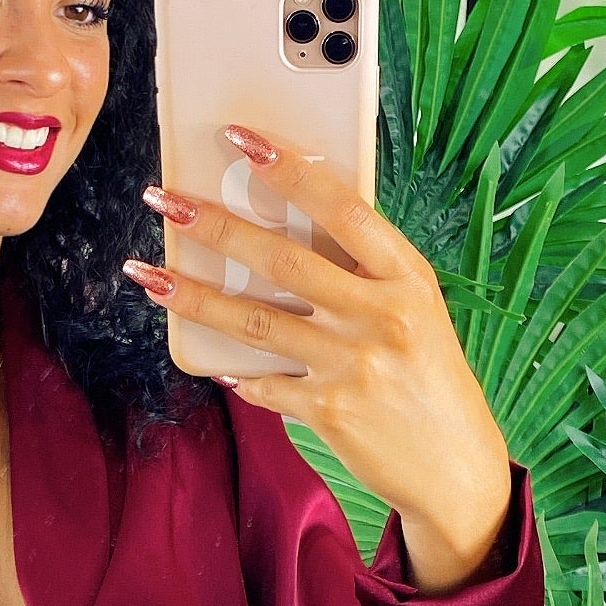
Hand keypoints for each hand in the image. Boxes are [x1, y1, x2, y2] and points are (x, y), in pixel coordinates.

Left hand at [128, 123, 512, 592]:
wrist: (456, 466)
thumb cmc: (430, 378)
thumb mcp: (417, 312)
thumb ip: (364, 275)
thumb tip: (287, 234)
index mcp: (407, 278)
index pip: (342, 209)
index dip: (289, 170)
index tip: (241, 139)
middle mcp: (381, 316)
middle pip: (283, 260)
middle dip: (215, 225)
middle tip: (164, 200)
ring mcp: (352, 365)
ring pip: (256, 321)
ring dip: (194, 296)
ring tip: (149, 274)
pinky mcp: (328, 412)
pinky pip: (264, 384)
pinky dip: (236, 372)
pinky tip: (211, 360)